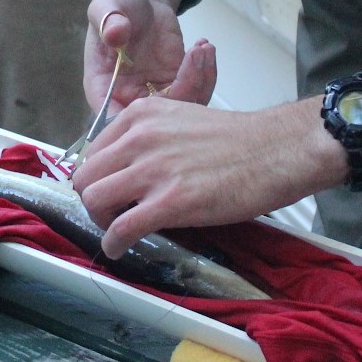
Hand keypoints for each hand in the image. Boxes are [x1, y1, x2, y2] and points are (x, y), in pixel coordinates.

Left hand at [72, 96, 345, 259]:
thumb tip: (131, 165)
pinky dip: (114, 243)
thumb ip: (152, 136)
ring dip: (100, 221)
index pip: (94, 150)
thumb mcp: (183, 119)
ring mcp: (153, 169)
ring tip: (116, 229)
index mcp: (142, 114)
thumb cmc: (239, 140)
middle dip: (93, 199)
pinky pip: (120, 229)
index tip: (108, 189)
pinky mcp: (169, 202)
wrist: (275, 150)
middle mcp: (140, 137)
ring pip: (93, 199)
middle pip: (86, 176)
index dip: (98, 175)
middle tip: (110, 212)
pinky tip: (121, 248)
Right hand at [85, 0, 215, 112]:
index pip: (115, 120)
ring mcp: (155, 93)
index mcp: (103, 88)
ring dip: (199, 81)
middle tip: (195, 57)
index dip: (138, 120)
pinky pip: (195, 91)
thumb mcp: (106, 7)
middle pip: (157, 121)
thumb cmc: (117, 5)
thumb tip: (114, 34)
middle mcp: (129, 98)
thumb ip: (108, 22)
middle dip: (183, 92)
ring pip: (181, 107)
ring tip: (203, 48)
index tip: (164, 94)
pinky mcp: (176, 84)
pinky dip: (205, 73)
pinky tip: (204, 47)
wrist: (141, 2)